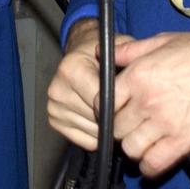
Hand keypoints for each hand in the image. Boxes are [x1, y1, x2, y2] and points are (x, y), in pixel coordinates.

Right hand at [47, 19, 133, 151]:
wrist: (80, 55)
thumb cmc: (101, 53)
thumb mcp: (117, 48)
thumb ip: (127, 58)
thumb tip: (135, 76)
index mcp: (71, 69)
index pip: (101, 99)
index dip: (120, 102)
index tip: (130, 100)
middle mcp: (58, 89)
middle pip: (97, 118)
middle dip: (114, 115)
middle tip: (124, 105)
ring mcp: (54, 107)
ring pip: (93, 132)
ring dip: (106, 126)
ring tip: (111, 109)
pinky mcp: (55, 121)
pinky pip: (86, 140)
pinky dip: (97, 134)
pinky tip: (100, 117)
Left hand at [112, 28, 189, 177]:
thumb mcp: (163, 40)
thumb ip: (131, 50)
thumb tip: (105, 54)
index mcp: (140, 75)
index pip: (103, 103)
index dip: (106, 107)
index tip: (114, 108)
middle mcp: (148, 101)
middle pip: (116, 128)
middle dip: (121, 126)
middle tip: (132, 122)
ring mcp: (166, 124)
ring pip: (130, 149)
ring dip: (134, 145)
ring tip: (144, 137)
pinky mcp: (184, 142)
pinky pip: (153, 165)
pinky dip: (149, 165)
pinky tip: (154, 155)